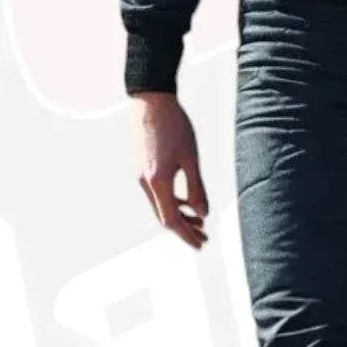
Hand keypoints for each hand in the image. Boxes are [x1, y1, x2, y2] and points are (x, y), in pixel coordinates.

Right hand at [133, 91, 210, 247]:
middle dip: (184, 229)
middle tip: (204, 237)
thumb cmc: (174, 126)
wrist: (151, 101)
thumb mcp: (191, 158)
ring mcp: (142, 175)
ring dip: (179, 216)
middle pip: (164, 216)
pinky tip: (187, 202)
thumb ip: (196, 188)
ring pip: (160, 205)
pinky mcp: (143, 168)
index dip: (186, 235)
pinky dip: (172, 202)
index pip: (171, 220)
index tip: (200, 244)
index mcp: (158, 181)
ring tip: (200, 222)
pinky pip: (157, 193)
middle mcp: (146, 182)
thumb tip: (203, 214)